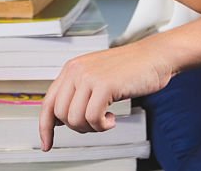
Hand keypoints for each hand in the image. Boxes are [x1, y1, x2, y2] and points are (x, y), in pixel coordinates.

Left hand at [38, 39, 173, 151]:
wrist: (154, 56)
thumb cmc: (130, 69)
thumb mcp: (96, 76)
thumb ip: (78, 92)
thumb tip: (62, 119)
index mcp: (71, 69)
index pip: (48, 102)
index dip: (45, 127)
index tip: (47, 143)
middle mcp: (76, 71)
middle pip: (60, 115)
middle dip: (78, 127)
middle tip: (95, 123)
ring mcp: (89, 77)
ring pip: (75, 119)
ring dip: (92, 127)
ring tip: (105, 119)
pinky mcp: (104, 85)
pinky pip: (93, 118)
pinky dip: (103, 125)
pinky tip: (112, 118)